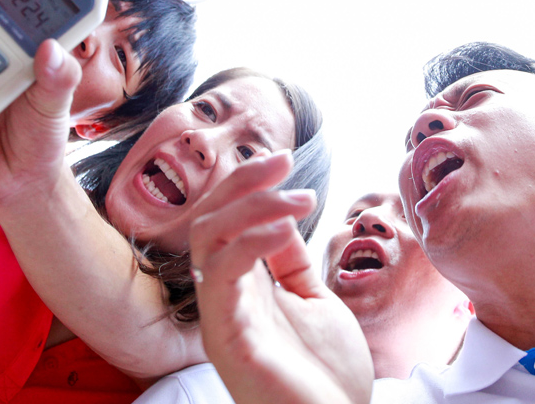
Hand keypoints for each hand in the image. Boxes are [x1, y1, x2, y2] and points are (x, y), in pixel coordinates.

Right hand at [190, 153, 373, 403]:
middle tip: (283, 161)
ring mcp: (223, 319)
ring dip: (253, 205)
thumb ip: (290, 264)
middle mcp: (226, 300)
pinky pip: (222, 277)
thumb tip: (278, 217)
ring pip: (208, 240)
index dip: (246, 184)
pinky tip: (285, 226)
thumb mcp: (312, 302)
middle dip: (242, 183)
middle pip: (208, 222)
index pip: (224, 221)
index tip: (282, 159)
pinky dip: (249, 241)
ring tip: (299, 198)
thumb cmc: (326, 377)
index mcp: (243, 290)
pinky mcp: (229, 339)